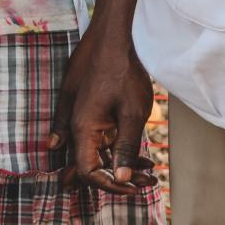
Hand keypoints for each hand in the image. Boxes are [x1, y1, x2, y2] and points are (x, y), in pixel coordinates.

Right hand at [48, 21, 156, 193]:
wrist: (111, 37)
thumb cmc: (123, 73)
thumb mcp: (132, 113)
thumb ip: (125, 147)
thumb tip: (120, 179)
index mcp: (83, 129)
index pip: (89, 172)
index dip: (111, 186)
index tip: (136, 187)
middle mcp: (75, 125)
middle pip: (91, 163)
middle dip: (119, 177)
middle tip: (148, 179)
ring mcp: (78, 115)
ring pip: (96, 150)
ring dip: (121, 162)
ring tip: (149, 166)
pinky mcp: (85, 107)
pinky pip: (97, 136)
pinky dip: (116, 147)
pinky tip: (137, 153)